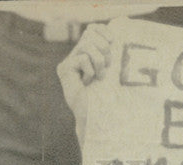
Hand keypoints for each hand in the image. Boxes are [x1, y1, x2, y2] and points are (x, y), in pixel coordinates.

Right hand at [57, 23, 113, 145]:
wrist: (99, 119)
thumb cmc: (110, 99)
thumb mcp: (116, 74)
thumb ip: (113, 55)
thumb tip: (118, 36)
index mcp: (90, 53)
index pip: (94, 28)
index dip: (104, 32)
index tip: (113, 43)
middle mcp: (77, 54)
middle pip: (90, 33)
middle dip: (104, 50)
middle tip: (106, 68)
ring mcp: (69, 61)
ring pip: (87, 45)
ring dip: (99, 63)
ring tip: (99, 78)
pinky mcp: (64, 69)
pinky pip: (82, 59)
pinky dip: (90, 72)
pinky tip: (87, 83)